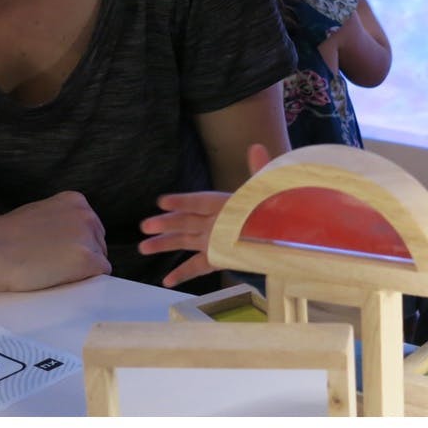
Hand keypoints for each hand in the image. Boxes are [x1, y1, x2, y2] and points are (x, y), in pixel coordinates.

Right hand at [0, 191, 109, 291]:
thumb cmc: (5, 236)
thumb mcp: (40, 213)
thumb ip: (61, 220)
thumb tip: (70, 236)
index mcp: (76, 201)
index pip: (91, 227)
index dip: (75, 243)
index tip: (58, 250)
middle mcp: (87, 215)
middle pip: (98, 243)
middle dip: (81, 254)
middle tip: (53, 262)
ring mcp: (88, 237)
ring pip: (99, 259)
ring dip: (82, 268)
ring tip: (52, 268)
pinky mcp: (88, 260)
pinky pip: (101, 274)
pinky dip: (85, 279)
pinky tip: (63, 277)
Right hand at [138, 144, 270, 287]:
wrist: (284, 234)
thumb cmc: (273, 209)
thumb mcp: (266, 189)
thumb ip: (260, 170)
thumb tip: (256, 146)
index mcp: (225, 203)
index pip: (201, 201)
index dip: (184, 201)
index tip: (163, 202)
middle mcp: (215, 221)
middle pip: (187, 222)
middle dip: (167, 224)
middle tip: (146, 225)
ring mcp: (214, 240)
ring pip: (185, 241)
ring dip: (165, 244)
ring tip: (143, 248)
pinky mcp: (217, 257)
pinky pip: (198, 266)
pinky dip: (183, 273)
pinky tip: (166, 280)